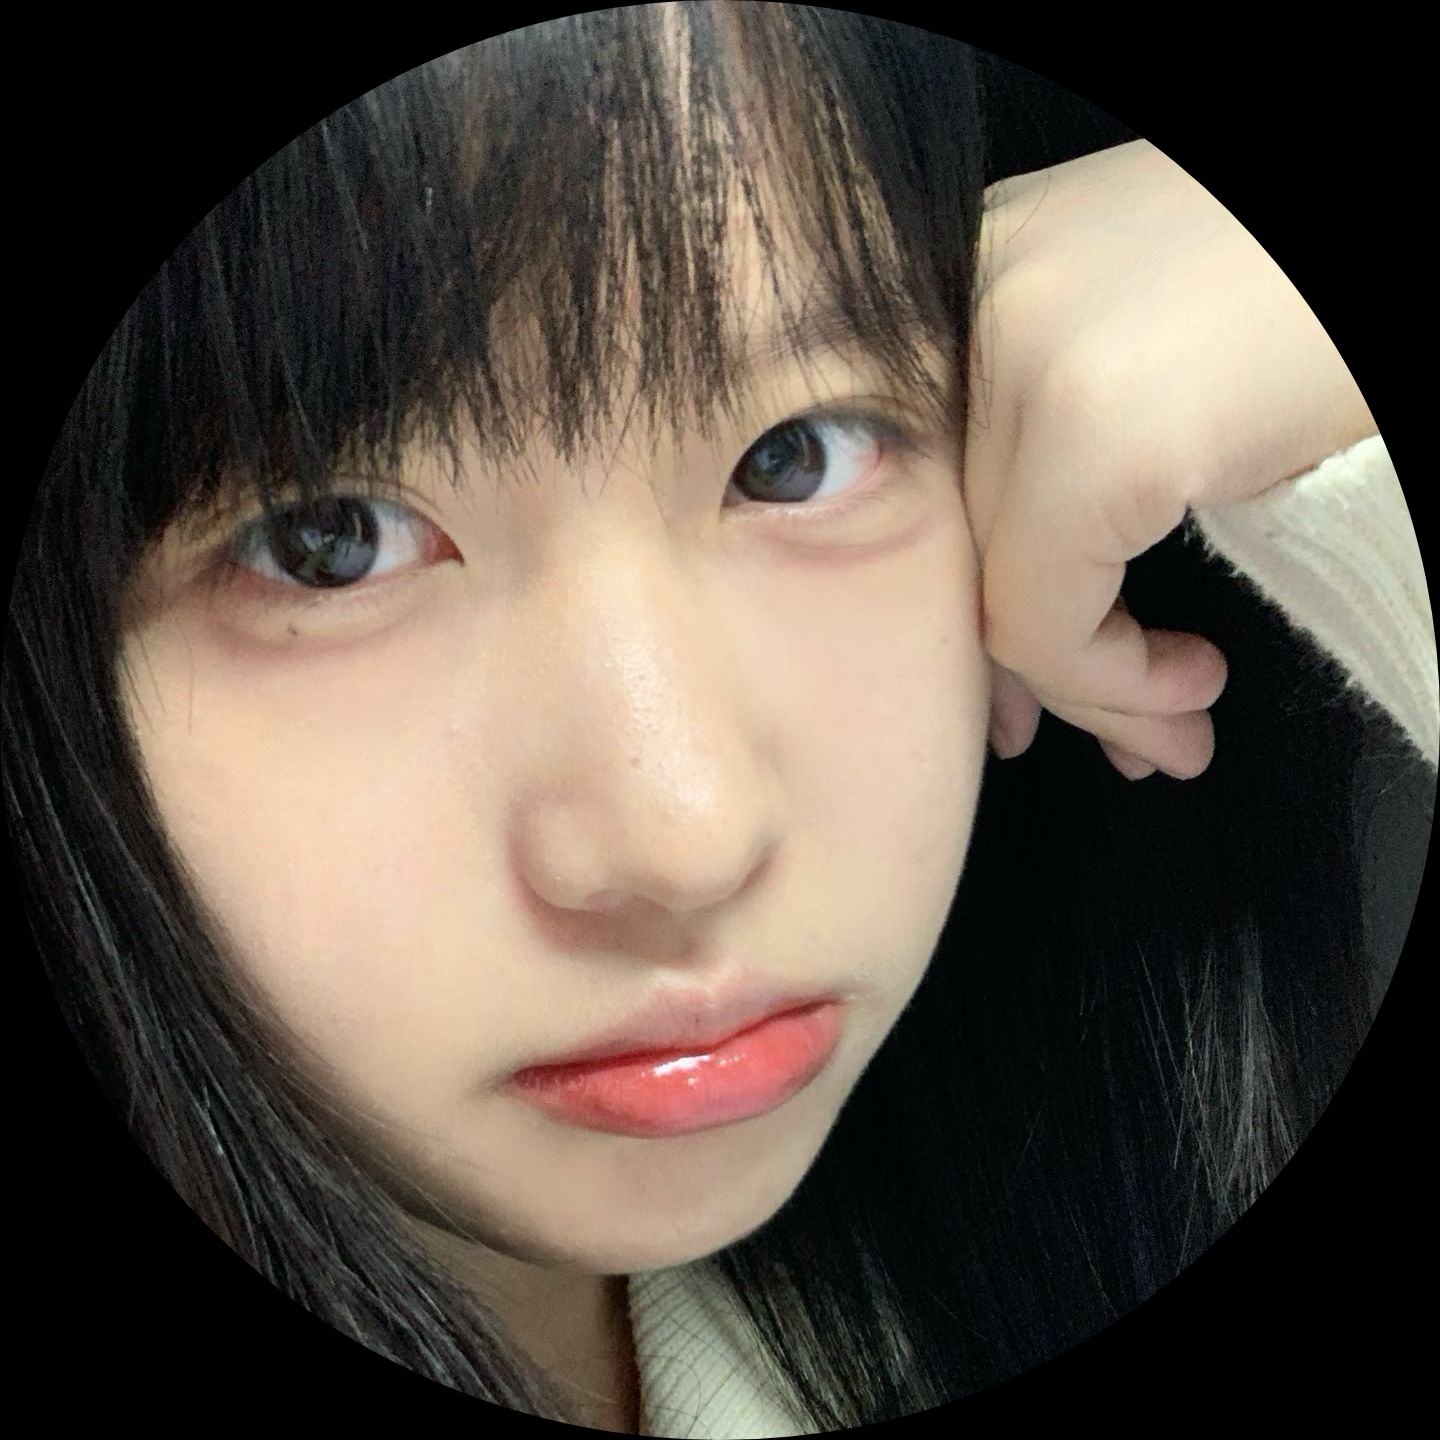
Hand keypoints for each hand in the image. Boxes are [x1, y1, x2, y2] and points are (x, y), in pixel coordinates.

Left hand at [964, 139, 1376, 779]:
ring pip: (988, 591)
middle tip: (1112, 739)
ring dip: (1088, 689)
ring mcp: (1022, 355)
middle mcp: (973, 300)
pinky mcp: (1097, 428)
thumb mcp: (1154, 354)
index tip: (1019, 694)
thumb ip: (1065, 442)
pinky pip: (1045, 612)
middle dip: (1026, 667)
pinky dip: (1113, 678)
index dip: (967, 603)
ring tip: (1174, 737)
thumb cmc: (1309, 300)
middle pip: (950, 543)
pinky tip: (1193, 684)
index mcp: (981, 267)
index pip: (930, 488)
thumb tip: (1017, 604)